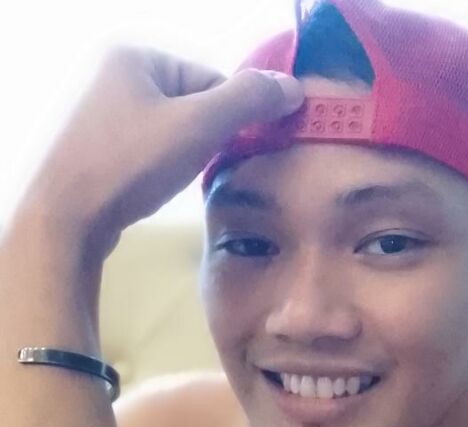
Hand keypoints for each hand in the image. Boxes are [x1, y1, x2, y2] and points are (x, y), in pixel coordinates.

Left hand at [18, 46, 303, 255]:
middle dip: (201, 141)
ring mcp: (95, 114)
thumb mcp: (199, 127)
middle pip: (188, 106)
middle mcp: (109, 75)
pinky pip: (142, 153)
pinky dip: (154, 172)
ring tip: (166, 182)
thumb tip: (292, 87)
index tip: (228, 151)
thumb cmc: (129, 164)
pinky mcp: (89, 150)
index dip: (228, 118)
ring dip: (180, 159)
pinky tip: (146, 189)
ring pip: (166, 134)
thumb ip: (248, 101)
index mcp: (133, 55)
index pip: (209, 79)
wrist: (63, 219)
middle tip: (194, 170)